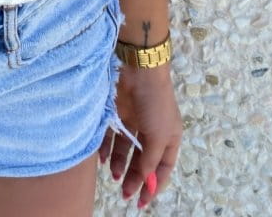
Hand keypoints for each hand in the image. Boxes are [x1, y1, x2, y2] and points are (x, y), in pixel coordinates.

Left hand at [97, 63, 182, 207]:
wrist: (140, 70)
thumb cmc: (155, 104)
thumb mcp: (157, 137)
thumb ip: (150, 161)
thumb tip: (146, 183)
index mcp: (169, 138)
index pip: (162, 169)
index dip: (153, 186)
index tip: (141, 202)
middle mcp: (153, 131)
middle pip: (143, 160)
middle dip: (134, 177)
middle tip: (123, 193)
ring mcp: (135, 121)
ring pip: (126, 148)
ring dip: (120, 163)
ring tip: (113, 175)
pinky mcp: (120, 112)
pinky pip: (112, 134)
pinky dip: (107, 147)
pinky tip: (103, 159)